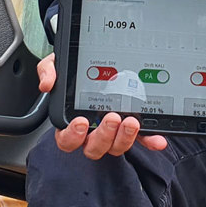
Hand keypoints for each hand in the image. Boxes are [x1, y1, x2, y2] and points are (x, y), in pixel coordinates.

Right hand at [36, 53, 167, 158]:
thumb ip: (48, 70)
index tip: (80, 122)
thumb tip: (47, 84)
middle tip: (112, 117)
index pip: (67, 139)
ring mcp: (113, 131)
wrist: (98, 59)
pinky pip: (141, 139)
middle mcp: (92, 131)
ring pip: (116, 147)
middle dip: (104, 136)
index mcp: (71, 121)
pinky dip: (150, 140)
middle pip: (94, 147)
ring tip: (131, 121)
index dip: (72, 136)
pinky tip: (158, 139)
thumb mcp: (58, 64)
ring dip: (124, 138)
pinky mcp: (132, 127)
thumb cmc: (74, 69)